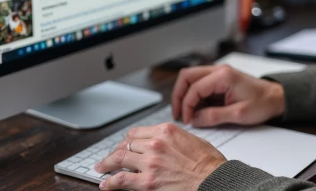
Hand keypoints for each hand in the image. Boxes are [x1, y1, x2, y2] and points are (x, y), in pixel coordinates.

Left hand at [95, 122, 225, 190]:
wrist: (214, 180)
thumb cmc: (209, 163)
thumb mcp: (193, 139)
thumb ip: (175, 138)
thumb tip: (166, 142)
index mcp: (167, 131)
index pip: (137, 132)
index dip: (127, 140)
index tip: (124, 145)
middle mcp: (155, 143)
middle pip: (126, 144)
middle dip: (116, 151)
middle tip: (110, 157)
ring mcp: (150, 162)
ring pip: (119, 158)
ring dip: (107, 164)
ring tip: (101, 168)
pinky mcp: (148, 182)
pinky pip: (121, 179)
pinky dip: (110, 182)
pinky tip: (105, 184)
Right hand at [171, 64, 285, 126]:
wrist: (276, 97)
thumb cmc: (262, 103)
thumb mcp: (238, 114)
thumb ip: (214, 116)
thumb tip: (194, 120)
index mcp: (223, 76)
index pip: (194, 88)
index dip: (187, 105)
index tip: (188, 120)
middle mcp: (219, 70)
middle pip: (186, 76)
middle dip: (179, 95)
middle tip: (178, 114)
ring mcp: (218, 73)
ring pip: (191, 78)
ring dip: (185, 95)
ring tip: (185, 113)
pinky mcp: (219, 80)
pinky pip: (200, 84)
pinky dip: (194, 96)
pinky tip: (196, 110)